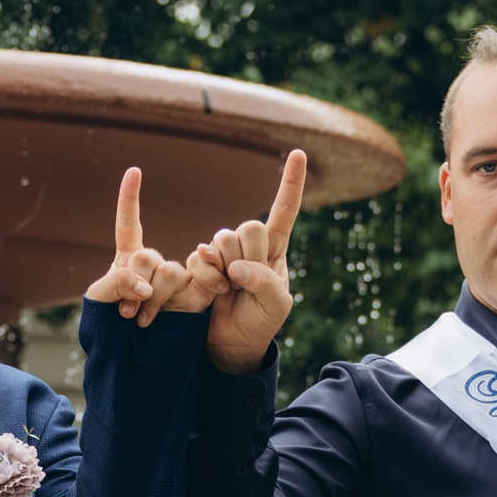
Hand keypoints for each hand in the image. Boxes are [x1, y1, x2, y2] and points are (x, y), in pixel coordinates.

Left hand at [83, 167, 216, 327]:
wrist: (130, 359)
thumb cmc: (108, 327)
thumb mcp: (102, 299)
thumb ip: (118, 282)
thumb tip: (146, 286)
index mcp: (130, 258)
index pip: (129, 224)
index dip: (130, 197)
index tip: (134, 171)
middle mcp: (157, 265)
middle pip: (148, 256)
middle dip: (135, 282)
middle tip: (128, 308)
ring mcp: (179, 281)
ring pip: (170, 270)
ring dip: (154, 297)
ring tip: (142, 317)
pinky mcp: (197, 298)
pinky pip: (200, 283)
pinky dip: (177, 297)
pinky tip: (161, 314)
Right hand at [192, 148, 306, 373]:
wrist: (232, 344)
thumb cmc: (261, 323)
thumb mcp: (277, 306)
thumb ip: (265, 282)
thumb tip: (237, 267)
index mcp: (275, 250)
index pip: (284, 211)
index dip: (291, 183)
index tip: (297, 152)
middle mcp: (249, 246)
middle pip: (247, 228)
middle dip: (249, 258)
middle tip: (247, 283)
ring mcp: (223, 254)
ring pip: (221, 240)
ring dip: (226, 269)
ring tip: (231, 290)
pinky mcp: (200, 264)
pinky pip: (199, 258)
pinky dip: (209, 278)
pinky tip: (217, 292)